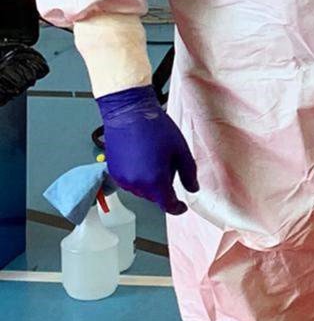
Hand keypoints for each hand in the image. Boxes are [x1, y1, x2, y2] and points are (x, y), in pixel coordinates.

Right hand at [96, 85, 198, 213]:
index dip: (177, 208)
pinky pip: (130, 181)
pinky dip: (138, 176)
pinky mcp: (113, 171)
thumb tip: (193, 189)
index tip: (182, 206)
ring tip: (154, 157)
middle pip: (155, 197)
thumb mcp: (181, 151)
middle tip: (169, 163)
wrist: (128, 112)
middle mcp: (137, 185)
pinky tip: (142, 157)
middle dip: (164, 187)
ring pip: (142, 190)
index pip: (167, 206)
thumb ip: (189, 174)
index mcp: (155, 182)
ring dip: (150, 182)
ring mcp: (123, 179)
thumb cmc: (155, 128)